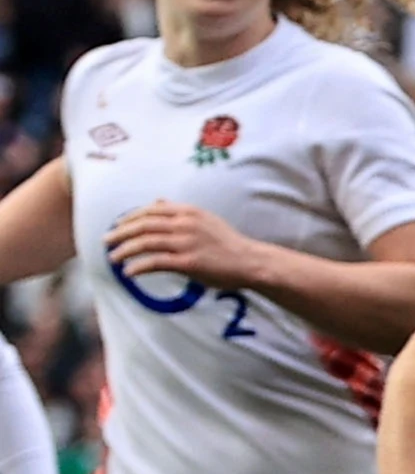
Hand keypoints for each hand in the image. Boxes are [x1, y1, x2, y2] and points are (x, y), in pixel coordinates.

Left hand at [105, 201, 271, 288]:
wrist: (250, 261)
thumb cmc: (228, 243)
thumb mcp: (204, 219)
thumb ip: (179, 211)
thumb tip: (157, 201)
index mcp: (188, 211)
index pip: (149, 211)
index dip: (128, 218)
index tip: (116, 227)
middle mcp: (184, 223)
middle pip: (142, 225)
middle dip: (119, 234)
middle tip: (106, 242)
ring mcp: (186, 242)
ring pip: (144, 243)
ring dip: (124, 251)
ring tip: (113, 259)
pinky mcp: (188, 262)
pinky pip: (155, 262)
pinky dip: (138, 267)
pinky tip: (129, 272)